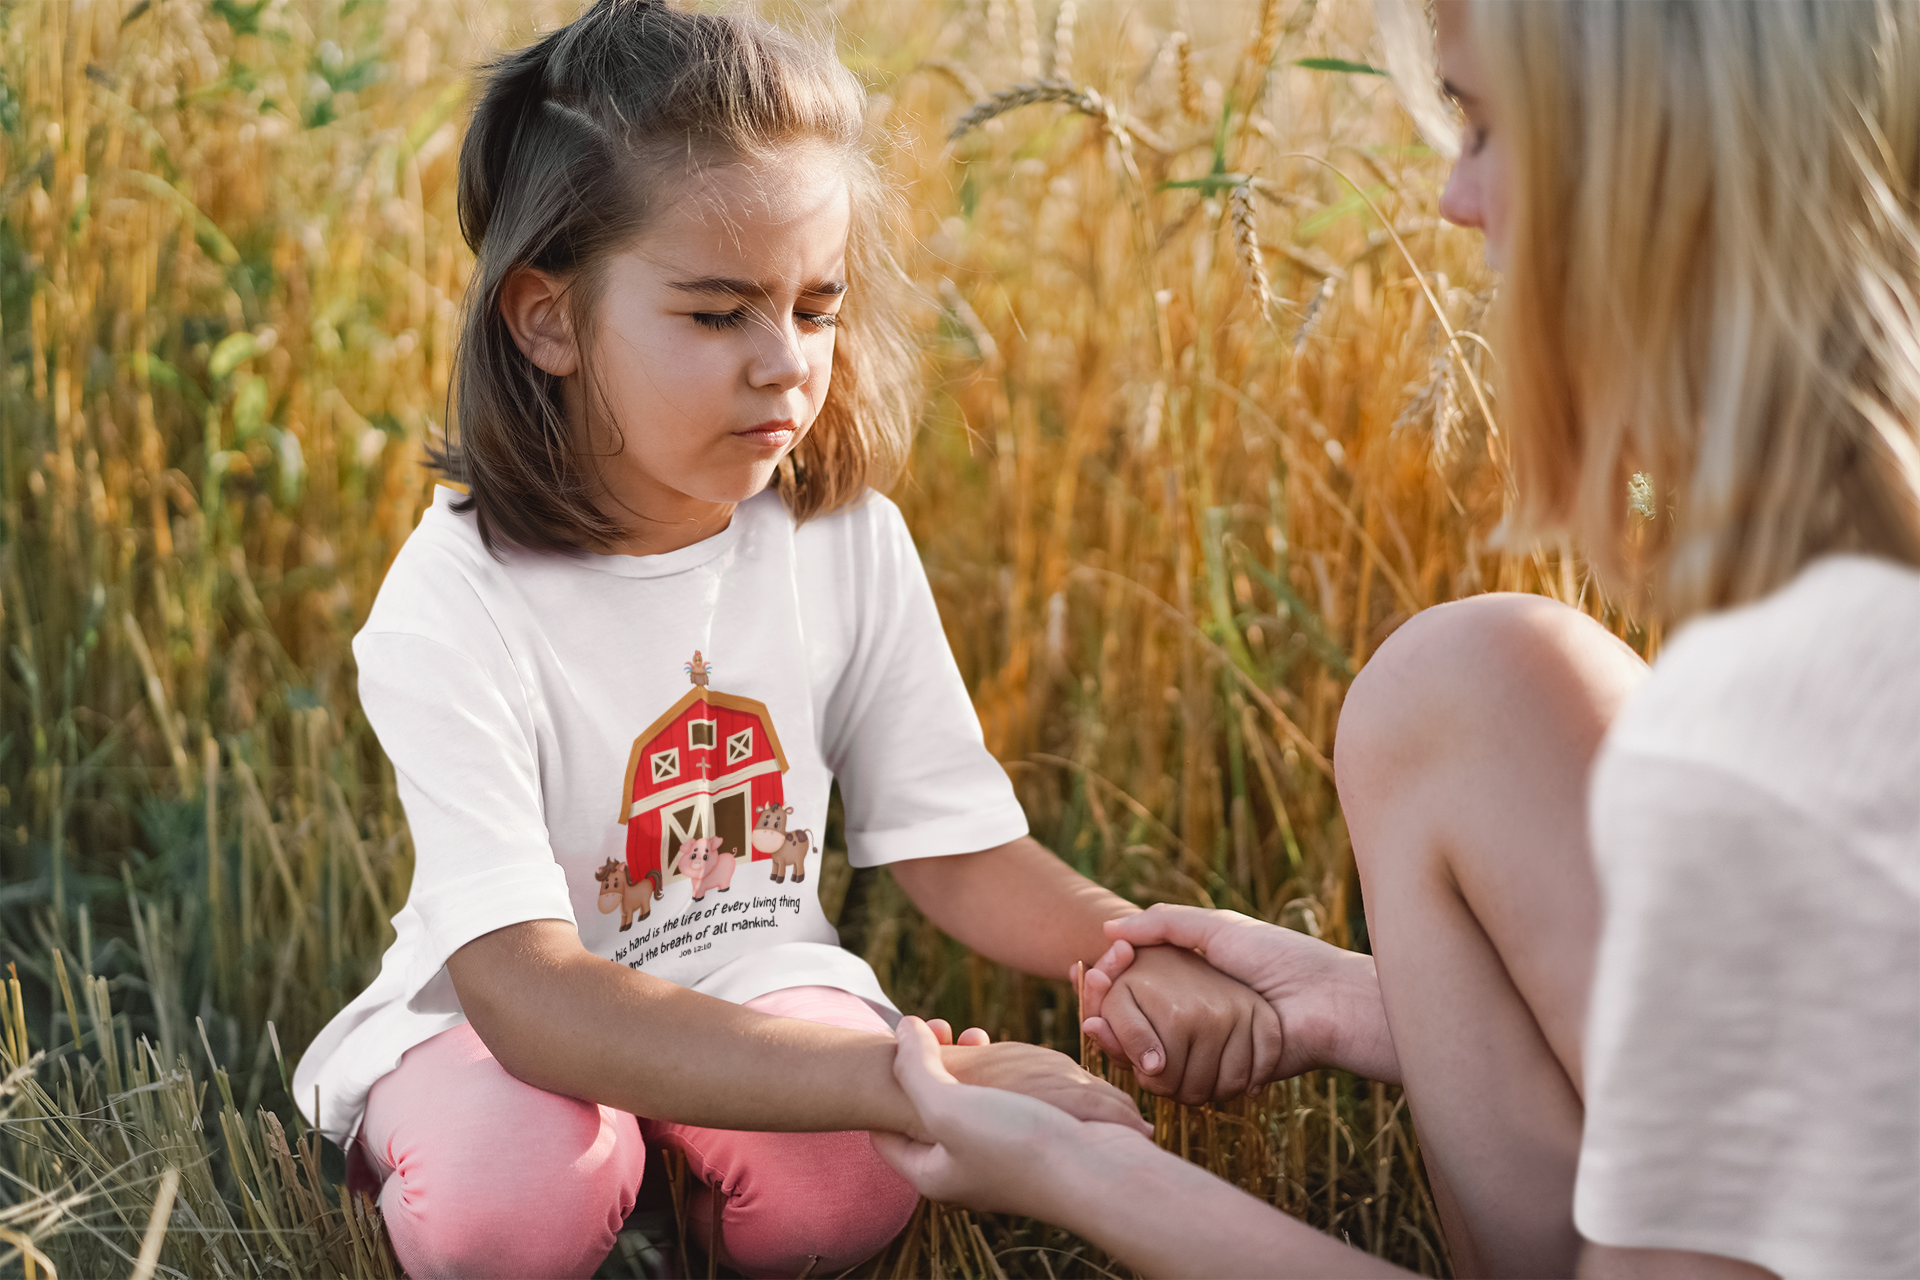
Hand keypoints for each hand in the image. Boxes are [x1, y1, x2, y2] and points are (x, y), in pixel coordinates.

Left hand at [871, 1017, 1156, 1216]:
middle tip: (945, 1029)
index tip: (900, 1043)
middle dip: (929, 1065)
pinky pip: (1003, 1103)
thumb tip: (904, 1030)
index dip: (884, 1084)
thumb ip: (915, 1067)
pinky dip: (1000, 1075)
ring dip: (966, 1065)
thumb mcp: (947, 1106)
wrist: (1099, 1171)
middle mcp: (962, 1169)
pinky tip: (1012, 1053)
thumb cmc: (1017, 1146)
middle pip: (928, 1112)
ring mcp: (999, 1156)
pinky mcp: (1033, 1142)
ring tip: (977, 1034)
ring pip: (968, 1103)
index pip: (885, 1133)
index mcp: (932, 1173)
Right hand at [1081, 904, 1398, 1084]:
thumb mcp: (1216, 929)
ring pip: (1148, 1053)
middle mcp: (1195, 1015)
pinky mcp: (1217, 1077)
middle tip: (1088, 1010)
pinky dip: (1151, 1068)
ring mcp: (1205, 1049)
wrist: (1324, 1004)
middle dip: (1107, 1016)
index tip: (1089, 970)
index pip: (1136, 983)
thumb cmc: (1278, 958)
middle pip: (1135, 1022)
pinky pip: (1176, 1079)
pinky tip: (1132, 1057)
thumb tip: (1108, 929)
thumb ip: (1163, 924)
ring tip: (1099, 1030)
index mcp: (1193, 979)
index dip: (1109, 981)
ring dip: (1121, 1045)